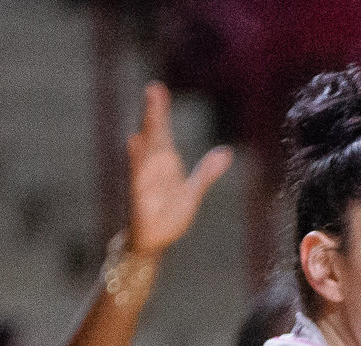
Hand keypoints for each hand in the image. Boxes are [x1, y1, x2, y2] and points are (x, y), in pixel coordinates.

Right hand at [125, 83, 232, 257]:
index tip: (157, 88)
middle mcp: (152, 168)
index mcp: (164, 164)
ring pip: (145, 153)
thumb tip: (226, 152)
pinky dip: (137, 164)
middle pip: (154, 136)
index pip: (163, 132)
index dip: (161, 111)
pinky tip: (135, 145)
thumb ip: (207, 172)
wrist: (152, 242)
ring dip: (146, 133)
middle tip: (154, 88)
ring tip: (149, 113)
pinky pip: (137, 179)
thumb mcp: (192, 192)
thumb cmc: (167, 216)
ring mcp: (143, 182)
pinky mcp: (138, 199)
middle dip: (155, 114)